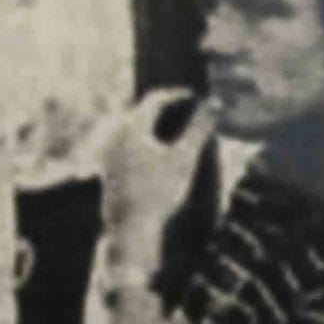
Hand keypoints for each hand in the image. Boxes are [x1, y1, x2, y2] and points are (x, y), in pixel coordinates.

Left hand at [103, 89, 215, 271]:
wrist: (129, 228)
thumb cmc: (158, 193)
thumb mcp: (183, 159)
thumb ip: (198, 129)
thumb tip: (215, 104)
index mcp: (131, 127)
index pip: (156, 98)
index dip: (178, 95)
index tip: (199, 97)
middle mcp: (115, 134)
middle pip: (143, 111)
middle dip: (168, 108)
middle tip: (192, 108)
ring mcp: (109, 151)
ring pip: (136, 128)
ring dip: (158, 124)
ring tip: (182, 128)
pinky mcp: (109, 167)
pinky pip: (130, 143)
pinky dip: (149, 140)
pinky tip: (164, 151)